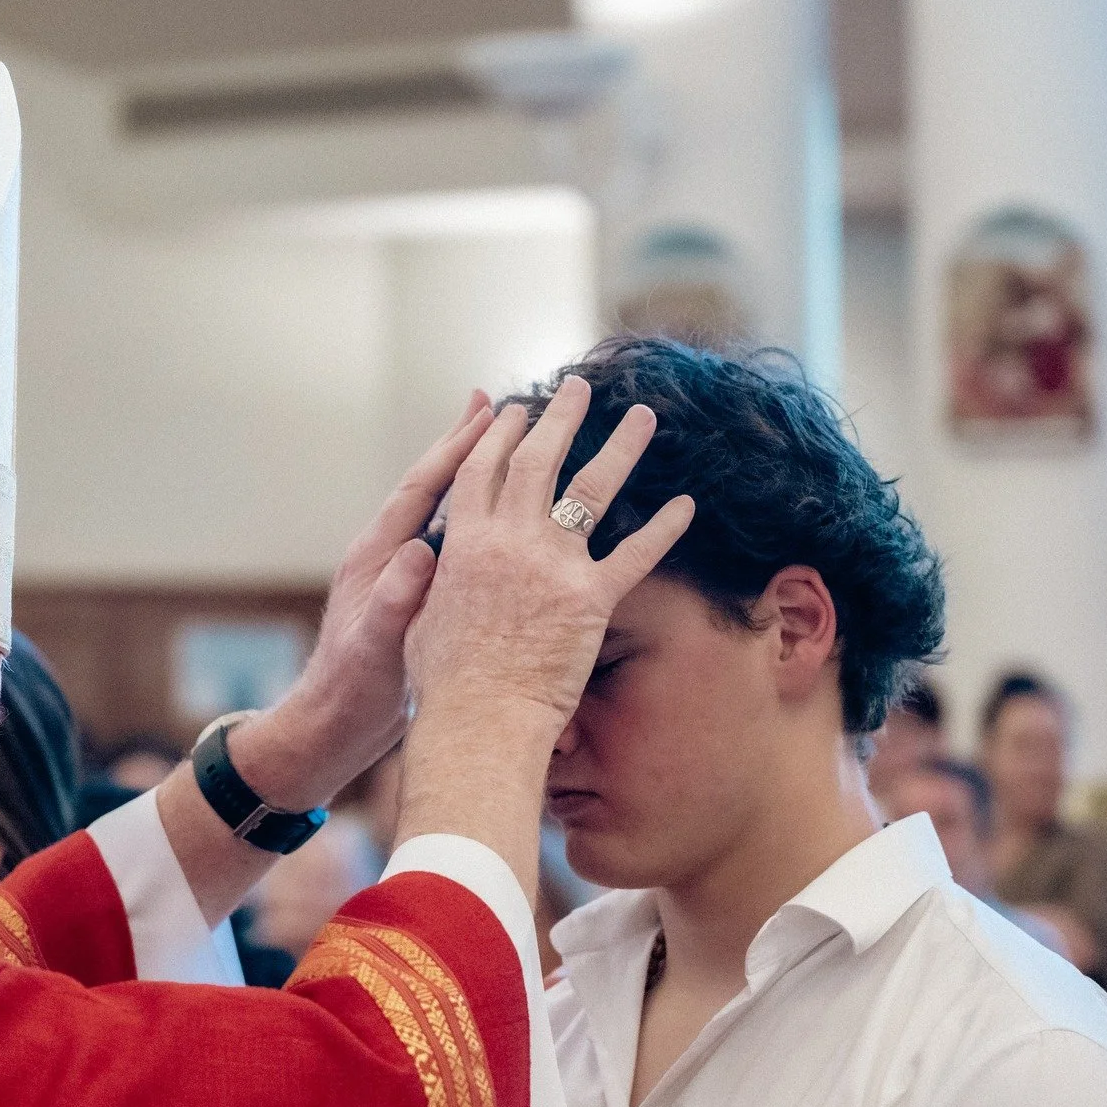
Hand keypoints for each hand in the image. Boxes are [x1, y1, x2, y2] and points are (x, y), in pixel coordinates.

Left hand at [229, 392, 495, 810]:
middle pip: (432, 487)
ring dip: (474, 477)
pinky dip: (477, 521)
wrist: (329, 732)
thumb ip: (395, 599)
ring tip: (506, 446)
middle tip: (499, 403)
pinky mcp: (412, 599)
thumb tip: (420, 552)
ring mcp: (399, 576)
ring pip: (443, 513)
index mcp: (376, 558)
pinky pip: (451, 545)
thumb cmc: (350, 695)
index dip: (455, 449)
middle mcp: (387, 557)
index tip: (490, 411)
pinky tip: (502, 518)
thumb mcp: (373, 647)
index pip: (421, 489)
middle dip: (465, 446)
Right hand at [393, 377, 690, 877]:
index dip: (499, 435)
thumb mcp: (419, 615)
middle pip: (539, 460)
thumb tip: (426, 554)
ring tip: (643, 417)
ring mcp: (553, 565)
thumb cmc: (441, 682)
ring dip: (621, 447)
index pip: (483, 469)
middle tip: (577, 388)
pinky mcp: (590, 599)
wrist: (478, 718)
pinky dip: (664, 529)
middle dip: (560, 417)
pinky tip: (688, 505)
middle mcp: (510, 539)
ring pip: (593, 490)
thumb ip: (430, 576)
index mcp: (464, 540)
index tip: (513, 409)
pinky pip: (635, 555)